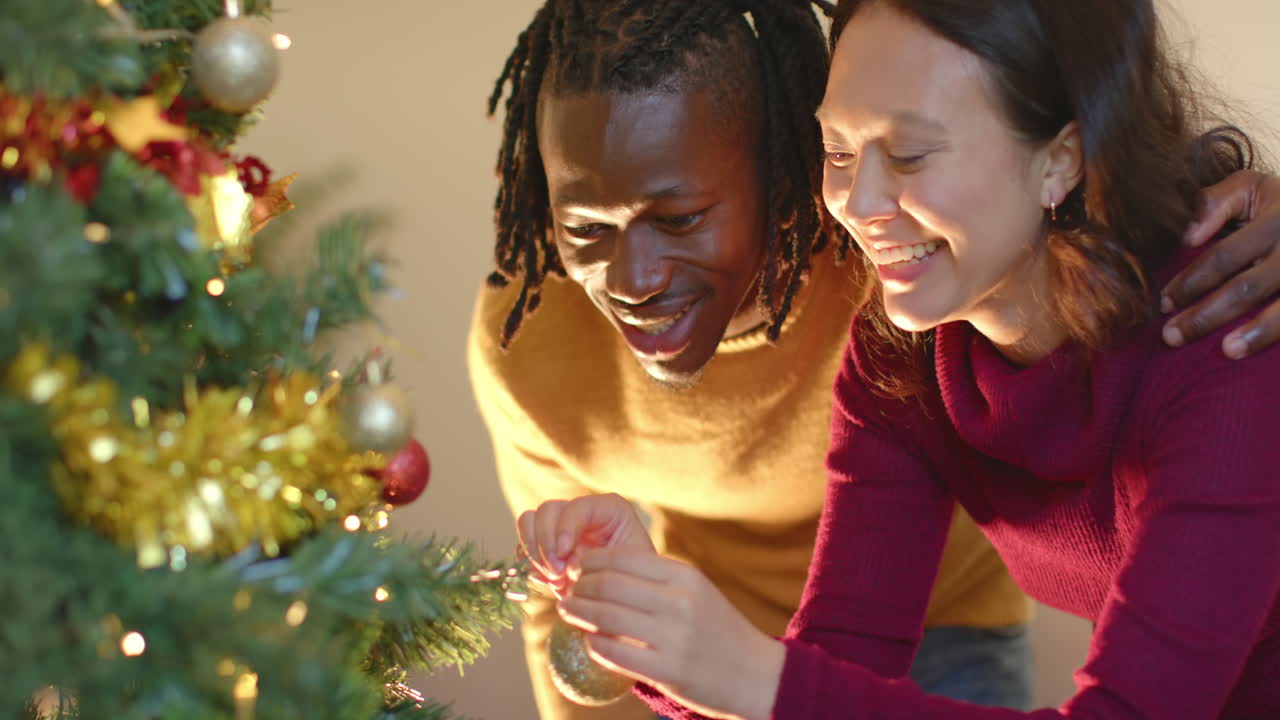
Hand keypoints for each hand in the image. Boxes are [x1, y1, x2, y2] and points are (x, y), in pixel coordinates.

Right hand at [517, 493, 653, 597]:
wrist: (631, 597)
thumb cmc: (638, 579)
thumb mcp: (631, 568)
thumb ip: (604, 563)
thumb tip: (567, 568)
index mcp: (609, 510)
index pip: (577, 507)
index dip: (565, 528)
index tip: (564, 555)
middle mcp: (582, 512)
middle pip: (548, 510)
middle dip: (546, 543)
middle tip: (557, 574)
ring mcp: (561, 526)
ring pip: (529, 520)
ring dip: (533, 550)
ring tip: (551, 577)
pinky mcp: (546, 544)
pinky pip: (524, 542)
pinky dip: (527, 560)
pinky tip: (544, 579)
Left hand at [559, 547, 785, 719]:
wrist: (755, 673)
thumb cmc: (717, 629)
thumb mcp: (695, 590)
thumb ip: (656, 577)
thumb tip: (603, 564)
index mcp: (684, 576)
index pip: (622, 558)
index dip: (591, 561)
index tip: (578, 567)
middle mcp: (678, 602)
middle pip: (607, 584)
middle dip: (579, 585)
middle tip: (569, 590)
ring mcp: (672, 636)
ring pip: (605, 616)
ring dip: (578, 611)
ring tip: (568, 610)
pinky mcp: (666, 669)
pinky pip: (612, 651)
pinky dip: (593, 642)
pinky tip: (589, 640)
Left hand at [1162, 169, 1279, 357]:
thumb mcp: (1252, 188)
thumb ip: (1215, 202)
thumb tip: (1188, 236)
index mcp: (1274, 219)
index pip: (1223, 256)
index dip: (1190, 282)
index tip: (1163, 303)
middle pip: (1246, 288)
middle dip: (1206, 316)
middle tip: (1171, 337)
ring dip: (1256, 333)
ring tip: (1227, 351)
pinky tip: (1258, 351)